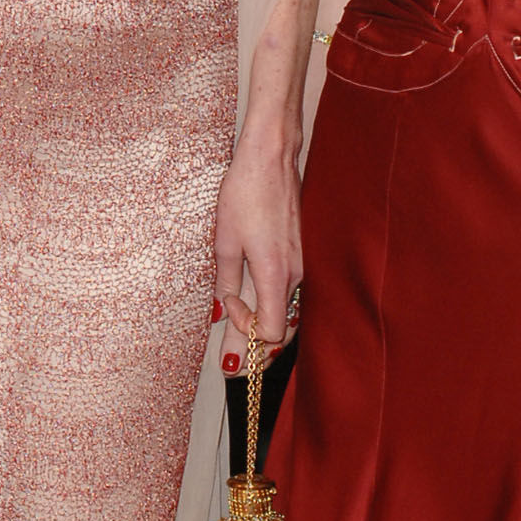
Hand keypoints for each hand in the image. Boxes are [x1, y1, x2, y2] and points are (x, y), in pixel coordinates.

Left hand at [212, 126, 302, 372]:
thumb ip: (225, 282)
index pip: (270, 332)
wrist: (271, 158)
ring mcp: (301, 265)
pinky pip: (289, 293)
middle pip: (282, 330)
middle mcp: (295, 274)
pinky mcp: (300, 255)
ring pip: (286, 312)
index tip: (227, 308)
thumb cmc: (246, 194)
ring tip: (240, 334)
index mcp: (276, 274)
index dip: (246, 331)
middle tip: (232, 361)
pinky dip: (272, 306)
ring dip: (264, 327)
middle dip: (257, 347)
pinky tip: (254, 303)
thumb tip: (219, 314)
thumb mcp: (224, 241)